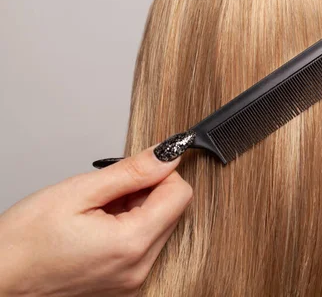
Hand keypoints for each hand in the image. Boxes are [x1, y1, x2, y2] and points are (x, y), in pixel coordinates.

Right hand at [0, 143, 192, 296]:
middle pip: (172, 211)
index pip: (180, 194)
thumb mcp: (78, 192)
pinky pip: (143, 246)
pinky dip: (128, 228)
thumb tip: (167, 155)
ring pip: (159, 226)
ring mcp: (132, 280)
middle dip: (148, 191)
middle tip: (108, 190)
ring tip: (97, 212)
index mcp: (132, 244)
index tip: (139, 167)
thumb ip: (131, 172)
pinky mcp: (124, 284)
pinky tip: (98, 226)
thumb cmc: (23, 242)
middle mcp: (139, 268)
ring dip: (137, 209)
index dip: (162, 173)